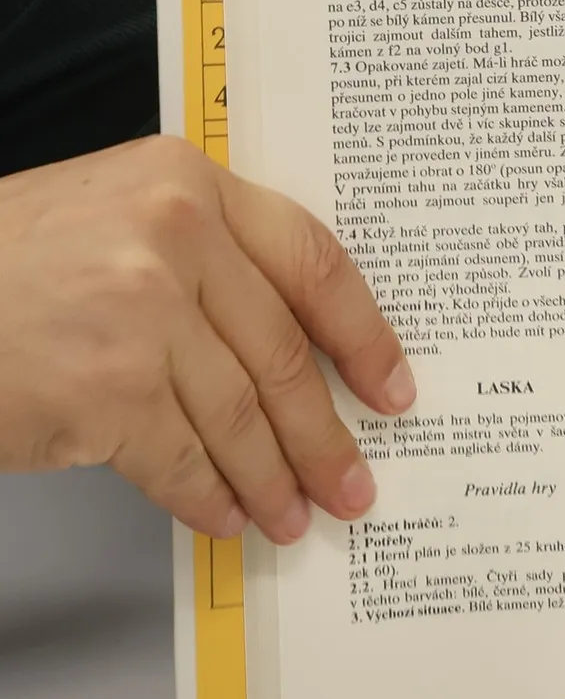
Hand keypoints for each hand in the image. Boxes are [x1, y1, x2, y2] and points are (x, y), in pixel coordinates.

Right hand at [0, 136, 413, 541]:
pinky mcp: (106, 390)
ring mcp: (141, 312)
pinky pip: (182, 458)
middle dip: (324, 433)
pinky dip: (209, 497)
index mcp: (188, 181)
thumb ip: (206, 258)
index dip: (365, 336)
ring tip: (295, 514)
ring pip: (240, 415)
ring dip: (275, 478)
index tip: (392, 388)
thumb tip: (293, 350)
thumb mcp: (114, 219)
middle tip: (352, 481)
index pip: (313, 261)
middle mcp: (174, 236)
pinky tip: (226, 516)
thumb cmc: (3, 265)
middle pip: (283, 353)